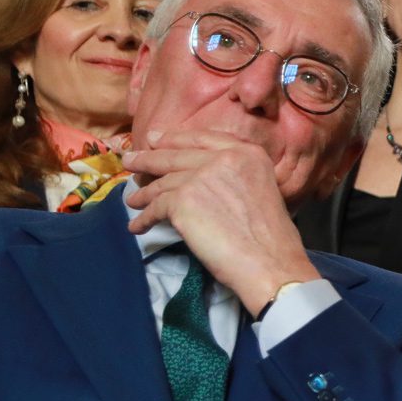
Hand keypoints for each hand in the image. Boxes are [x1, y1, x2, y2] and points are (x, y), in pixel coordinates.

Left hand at [122, 131, 319, 314]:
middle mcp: (223, 158)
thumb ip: (235, 173)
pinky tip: (138, 226)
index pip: (201, 138)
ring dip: (144, 193)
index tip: (155, 140)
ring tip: (133, 200)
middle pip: (175, 156)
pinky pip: (155, 208)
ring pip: (162, 183)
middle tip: (130, 162)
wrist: (269, 262)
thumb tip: (201, 176)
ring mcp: (200, 177)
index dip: (174, 139)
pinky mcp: (182, 201)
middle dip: (148, 160)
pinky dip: (144, 218)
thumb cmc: (271, 236)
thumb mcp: (262, 187)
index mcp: (247, 152)